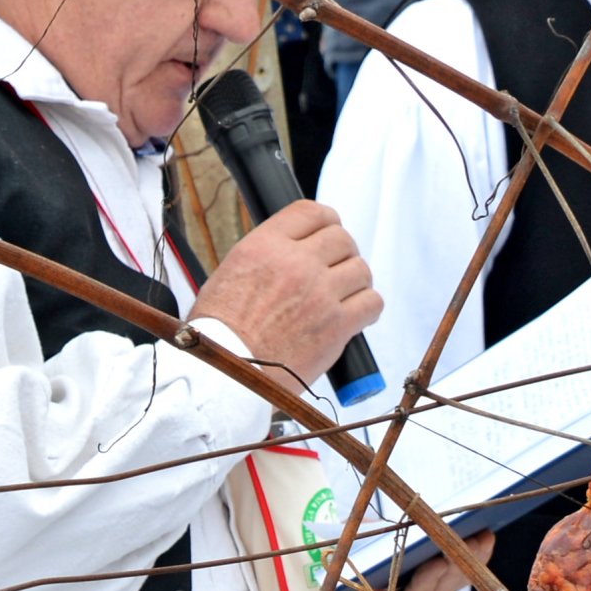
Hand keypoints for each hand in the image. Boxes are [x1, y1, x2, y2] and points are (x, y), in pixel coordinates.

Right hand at [191, 200, 380, 385]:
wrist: (223, 378)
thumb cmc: (218, 335)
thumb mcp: (229, 276)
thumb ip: (264, 257)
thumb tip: (291, 252)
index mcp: (263, 247)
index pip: (311, 212)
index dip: (326, 221)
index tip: (328, 233)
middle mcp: (295, 264)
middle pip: (341, 239)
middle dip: (341, 253)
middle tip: (335, 271)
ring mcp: (320, 294)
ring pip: (360, 269)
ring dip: (356, 281)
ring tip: (344, 296)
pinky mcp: (337, 326)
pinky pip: (372, 303)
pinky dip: (367, 308)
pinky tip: (354, 316)